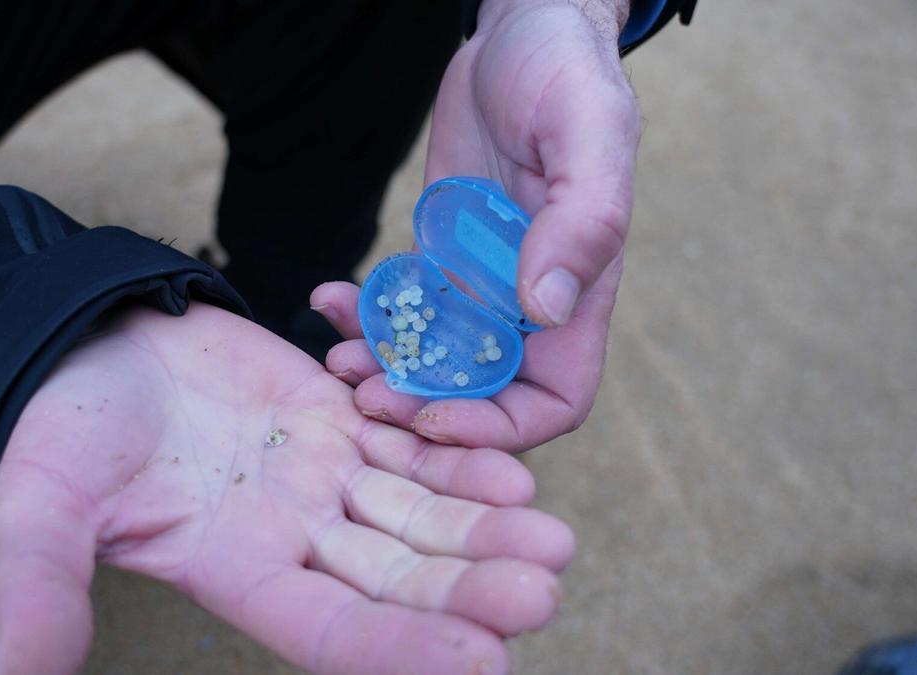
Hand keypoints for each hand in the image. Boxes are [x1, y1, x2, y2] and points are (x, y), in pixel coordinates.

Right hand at [0, 304, 573, 673]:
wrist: (87, 341)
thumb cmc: (58, 427)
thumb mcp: (41, 507)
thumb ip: (41, 586)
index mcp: (238, 573)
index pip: (334, 632)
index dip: (403, 650)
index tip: (483, 662)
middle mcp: (295, 537)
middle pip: (397, 575)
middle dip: (470, 584)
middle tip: (546, 585)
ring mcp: (322, 476)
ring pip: (418, 510)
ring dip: (482, 523)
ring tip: (552, 535)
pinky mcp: (337, 417)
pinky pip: (409, 440)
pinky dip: (458, 453)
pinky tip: (510, 465)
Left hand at [313, 0, 636, 451]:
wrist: (520, 33)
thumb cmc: (567, 74)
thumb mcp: (588, 135)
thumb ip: (581, 221)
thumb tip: (544, 310)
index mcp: (578, 293)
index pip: (555, 401)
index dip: (501, 429)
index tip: (437, 417)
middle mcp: (528, 301)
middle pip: (482, 395)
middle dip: (425, 411)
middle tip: (364, 397)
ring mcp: (480, 282)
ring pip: (433, 361)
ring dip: (386, 372)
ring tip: (337, 359)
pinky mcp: (439, 256)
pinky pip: (401, 308)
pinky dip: (365, 317)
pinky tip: (328, 299)